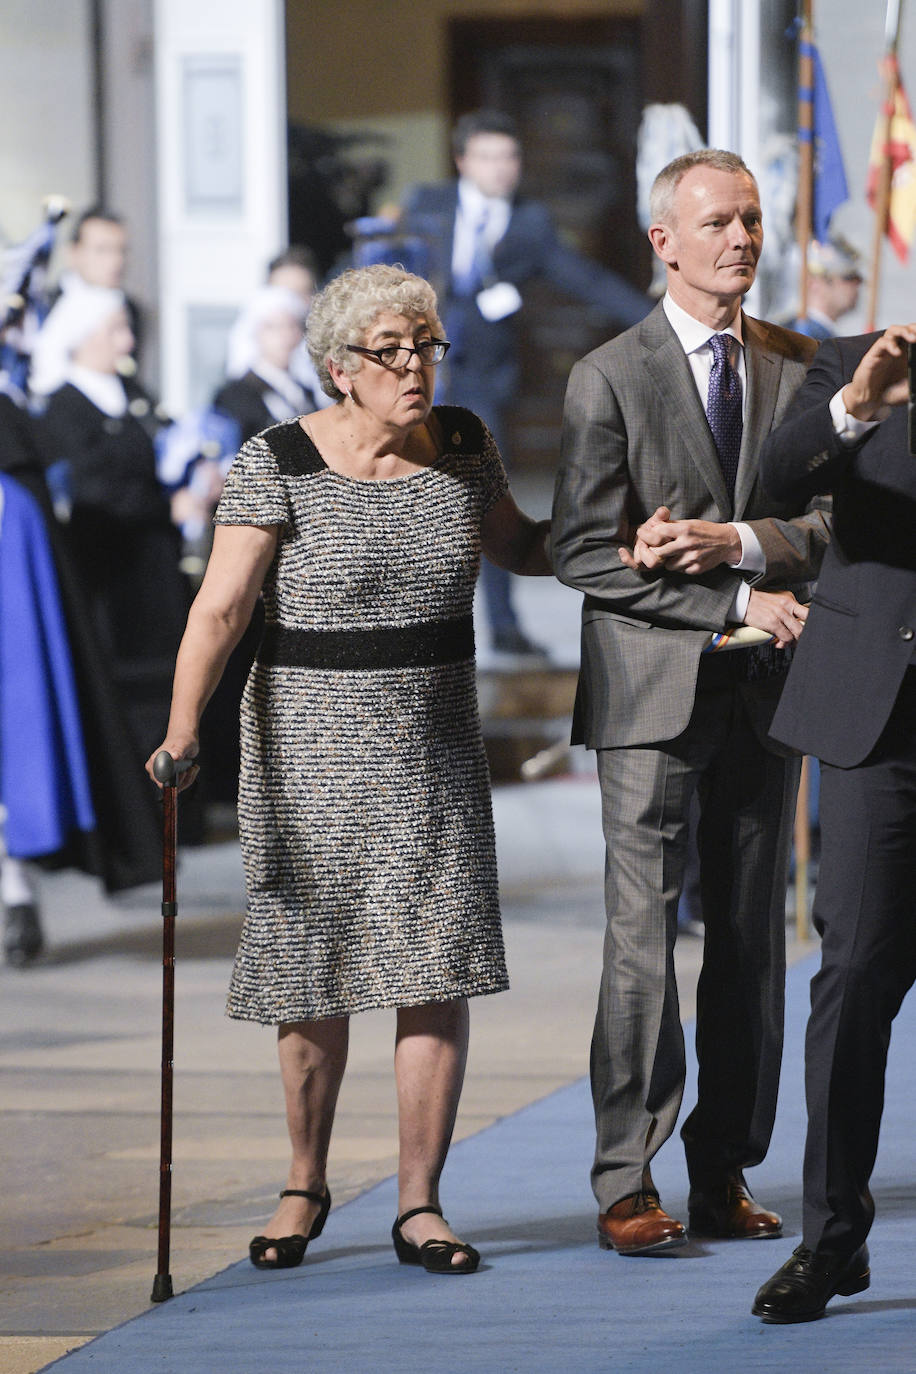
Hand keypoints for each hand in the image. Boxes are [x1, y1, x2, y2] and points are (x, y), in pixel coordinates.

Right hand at [145, 737, 199, 791]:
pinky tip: (192, 768)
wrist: (185, 738)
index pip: (160, 783)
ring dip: (188, 778)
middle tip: (189, 769)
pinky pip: (181, 784)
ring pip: (177, 787)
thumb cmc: (183, 740)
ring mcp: (164, 774)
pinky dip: (189, 778)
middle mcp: (156, 771)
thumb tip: (175, 756)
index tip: (183, 773)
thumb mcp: (183, 745)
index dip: (174, 782)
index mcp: (153, 763)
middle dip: (183, 780)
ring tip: (192, 767)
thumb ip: (179, 750)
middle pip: (169, 787)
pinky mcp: (171, 777)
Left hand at [618, 506, 740, 574]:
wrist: (726, 542)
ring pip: (668, 565)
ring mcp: (692, 558)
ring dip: (668, 561)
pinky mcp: (695, 569)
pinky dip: (680, 566)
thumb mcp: (689, 522)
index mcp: (685, 529)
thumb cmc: (705, 530)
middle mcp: (687, 544)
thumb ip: (671, 525)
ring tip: (676, 554)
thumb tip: (651, 527)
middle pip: (659, 552)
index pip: (658, 533)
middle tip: (656, 550)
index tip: (643, 535)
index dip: (648, 535)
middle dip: (655, 551)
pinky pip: (679, 570)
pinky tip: (686, 559)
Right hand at [743, 589, 807, 648]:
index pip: (807, 611)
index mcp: (789, 598)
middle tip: (800, 638)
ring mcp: (780, 614)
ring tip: (788, 642)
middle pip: (806, 622)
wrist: (742, 600)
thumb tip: (794, 620)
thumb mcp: (776, 599)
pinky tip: (779, 643)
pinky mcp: (773, 623)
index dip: (810, 623)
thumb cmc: (757, 601)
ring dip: (795, 640)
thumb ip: (786, 608)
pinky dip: (784, 643)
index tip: (807, 629)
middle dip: (804, 633)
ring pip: (798, 632)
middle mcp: (787, 605)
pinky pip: (786, 637)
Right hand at [842, 323, 915, 418]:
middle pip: (905, 329)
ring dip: (904, 331)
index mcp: (906, 353)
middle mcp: (896, 349)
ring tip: (913, 338)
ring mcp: (884, 351)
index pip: (913, 335)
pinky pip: (881, 343)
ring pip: (893, 331)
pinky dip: (890, 345)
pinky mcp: (873, 355)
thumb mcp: (907, 388)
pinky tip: (897, 352)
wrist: (869, 401)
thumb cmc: (888, 392)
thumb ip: (913, 383)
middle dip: (914, 328)